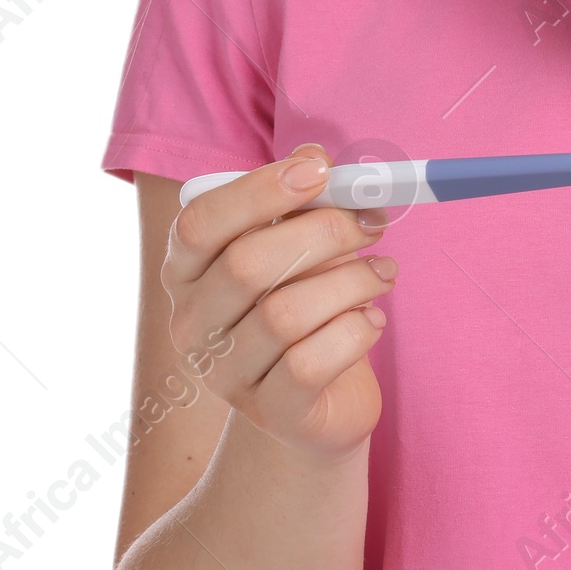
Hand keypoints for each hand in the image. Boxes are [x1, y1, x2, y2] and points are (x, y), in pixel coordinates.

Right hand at [160, 143, 396, 457]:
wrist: (316, 401)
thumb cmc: (304, 304)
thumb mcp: (298, 248)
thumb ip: (301, 203)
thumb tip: (314, 156)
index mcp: (188, 271)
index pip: (200, 222)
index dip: (259, 190)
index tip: (319, 169)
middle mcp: (193, 324)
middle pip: (248, 264)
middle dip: (324, 232)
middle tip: (373, 223)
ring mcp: (225, 375)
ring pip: (285, 313)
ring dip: (350, 282)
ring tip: (382, 273)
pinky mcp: (271, 413)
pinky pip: (310, 364)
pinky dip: (354, 332)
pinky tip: (372, 321)